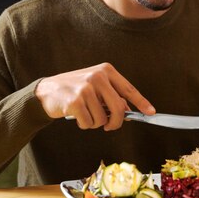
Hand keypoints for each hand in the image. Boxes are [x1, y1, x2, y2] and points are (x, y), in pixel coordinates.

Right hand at [35, 63, 154, 130]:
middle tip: (109, 126)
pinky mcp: (75, 101)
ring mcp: (86, 88)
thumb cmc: (75, 89)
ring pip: (103, 119)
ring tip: (85, 113)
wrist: (47, 91)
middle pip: (119, 108)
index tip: (151, 112)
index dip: (141, 102)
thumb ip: (112, 96)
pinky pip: (89, 123)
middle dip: (115, 122)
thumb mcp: (95, 87)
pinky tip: (76, 115)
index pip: (129, 89)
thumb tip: (128, 112)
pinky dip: (84, 124)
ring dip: (95, 123)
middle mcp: (98, 77)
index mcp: (106, 70)